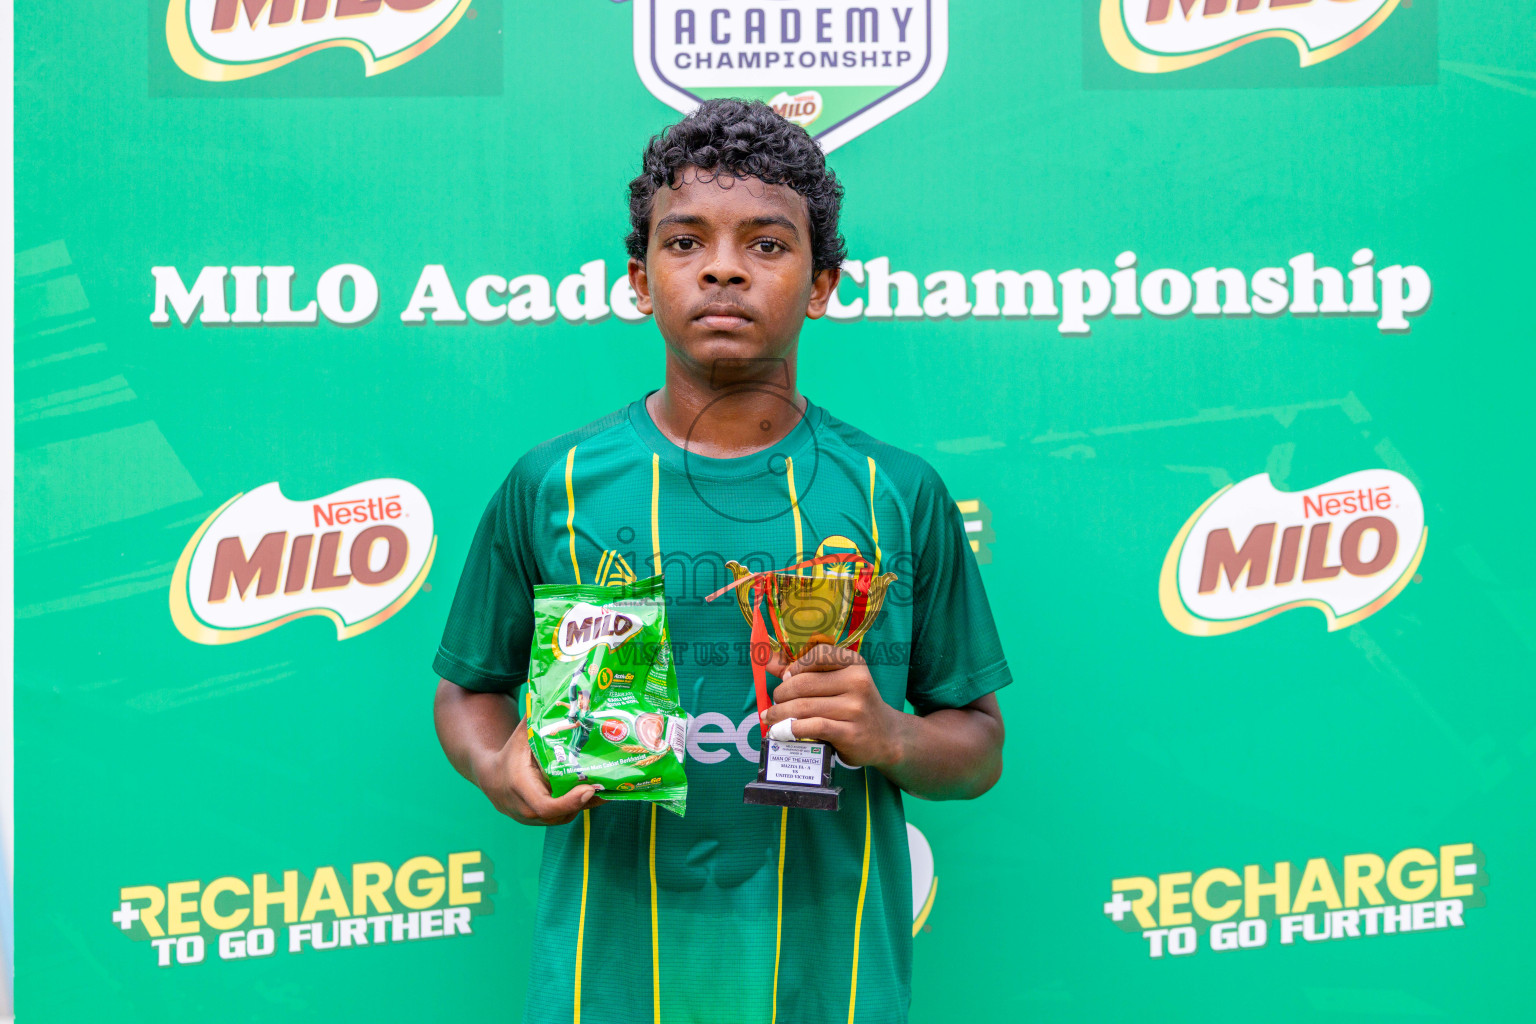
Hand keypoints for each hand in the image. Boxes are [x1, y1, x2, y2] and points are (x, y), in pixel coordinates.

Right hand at [473, 721, 600, 825]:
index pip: (545, 806)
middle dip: (585, 802)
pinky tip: (596, 794)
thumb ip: (536, 718)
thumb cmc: (510, 753)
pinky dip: (579, 808)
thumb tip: (552, 693)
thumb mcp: (521, 735)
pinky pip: (562, 818)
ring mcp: (531, 818)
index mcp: (520, 787)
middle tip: (606, 786)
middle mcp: (525, 808)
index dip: (569, 802)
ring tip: (607, 789)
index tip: (588, 789)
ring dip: (585, 806)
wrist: (491, 777)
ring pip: (563, 817)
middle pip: (560, 815)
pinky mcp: (539, 821)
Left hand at [760, 644, 902, 770]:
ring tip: (771, 718)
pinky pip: (811, 727)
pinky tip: (782, 731)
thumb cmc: (855, 706)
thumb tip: (768, 662)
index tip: (786, 677)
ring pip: (803, 707)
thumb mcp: (839, 683)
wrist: (887, 737)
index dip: (796, 665)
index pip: (818, 653)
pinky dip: (791, 729)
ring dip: (779, 714)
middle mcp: (857, 682)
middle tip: (774, 703)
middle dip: (781, 694)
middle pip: (804, 683)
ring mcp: (855, 709)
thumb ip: (805, 672)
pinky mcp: (850, 733)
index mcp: (854, 664)